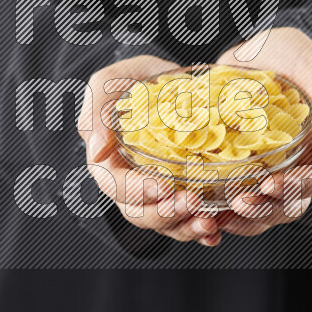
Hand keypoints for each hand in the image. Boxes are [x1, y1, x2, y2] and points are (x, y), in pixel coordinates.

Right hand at [78, 55, 222, 246]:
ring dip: (187, 228)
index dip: (140, 192)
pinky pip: (188, 220)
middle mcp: (131, 185)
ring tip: (209, 224)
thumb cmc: (130, 82)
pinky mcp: (181, 194)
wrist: (165, 80)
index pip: (118, 187)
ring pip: (166, 223)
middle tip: (194, 203)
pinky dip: (201, 231)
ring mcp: (157, 193)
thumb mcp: (107, 86)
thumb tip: (96, 151)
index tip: (165, 186)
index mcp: (108, 164)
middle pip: (142, 214)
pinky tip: (216, 231)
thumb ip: (96, 113)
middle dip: (167, 214)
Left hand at [213, 27, 311, 236]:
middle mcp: (293, 164)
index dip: (294, 188)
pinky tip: (199, 204)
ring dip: (241, 217)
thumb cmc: (292, 54)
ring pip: (260, 207)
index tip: (269, 186)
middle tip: (238, 203)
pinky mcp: (236, 164)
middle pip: (287, 205)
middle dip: (264, 210)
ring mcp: (264, 167)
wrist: (256, 46)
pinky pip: (230, 193)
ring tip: (217, 214)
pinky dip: (217, 203)